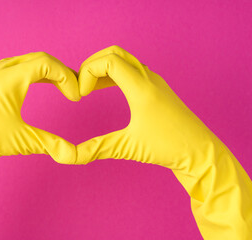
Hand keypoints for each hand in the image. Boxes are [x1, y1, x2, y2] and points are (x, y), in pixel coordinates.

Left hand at [0, 52, 80, 165]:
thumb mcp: (21, 141)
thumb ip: (51, 144)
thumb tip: (74, 155)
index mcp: (9, 79)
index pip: (47, 64)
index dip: (67, 77)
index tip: (76, 97)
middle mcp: (0, 70)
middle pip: (40, 59)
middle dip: (61, 72)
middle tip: (74, 90)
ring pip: (29, 61)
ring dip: (49, 71)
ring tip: (63, 87)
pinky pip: (19, 67)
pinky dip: (36, 73)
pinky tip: (43, 84)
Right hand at [76, 45, 218, 171]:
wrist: (199, 151)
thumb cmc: (169, 148)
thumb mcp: (129, 148)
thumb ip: (96, 149)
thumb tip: (70, 156)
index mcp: (141, 89)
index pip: (109, 61)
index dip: (87, 72)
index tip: (81, 95)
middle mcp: (149, 79)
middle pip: (115, 53)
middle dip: (92, 64)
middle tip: (80, 84)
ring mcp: (154, 81)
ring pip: (124, 60)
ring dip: (103, 68)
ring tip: (88, 87)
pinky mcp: (156, 88)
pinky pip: (131, 70)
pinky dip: (114, 74)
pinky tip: (104, 89)